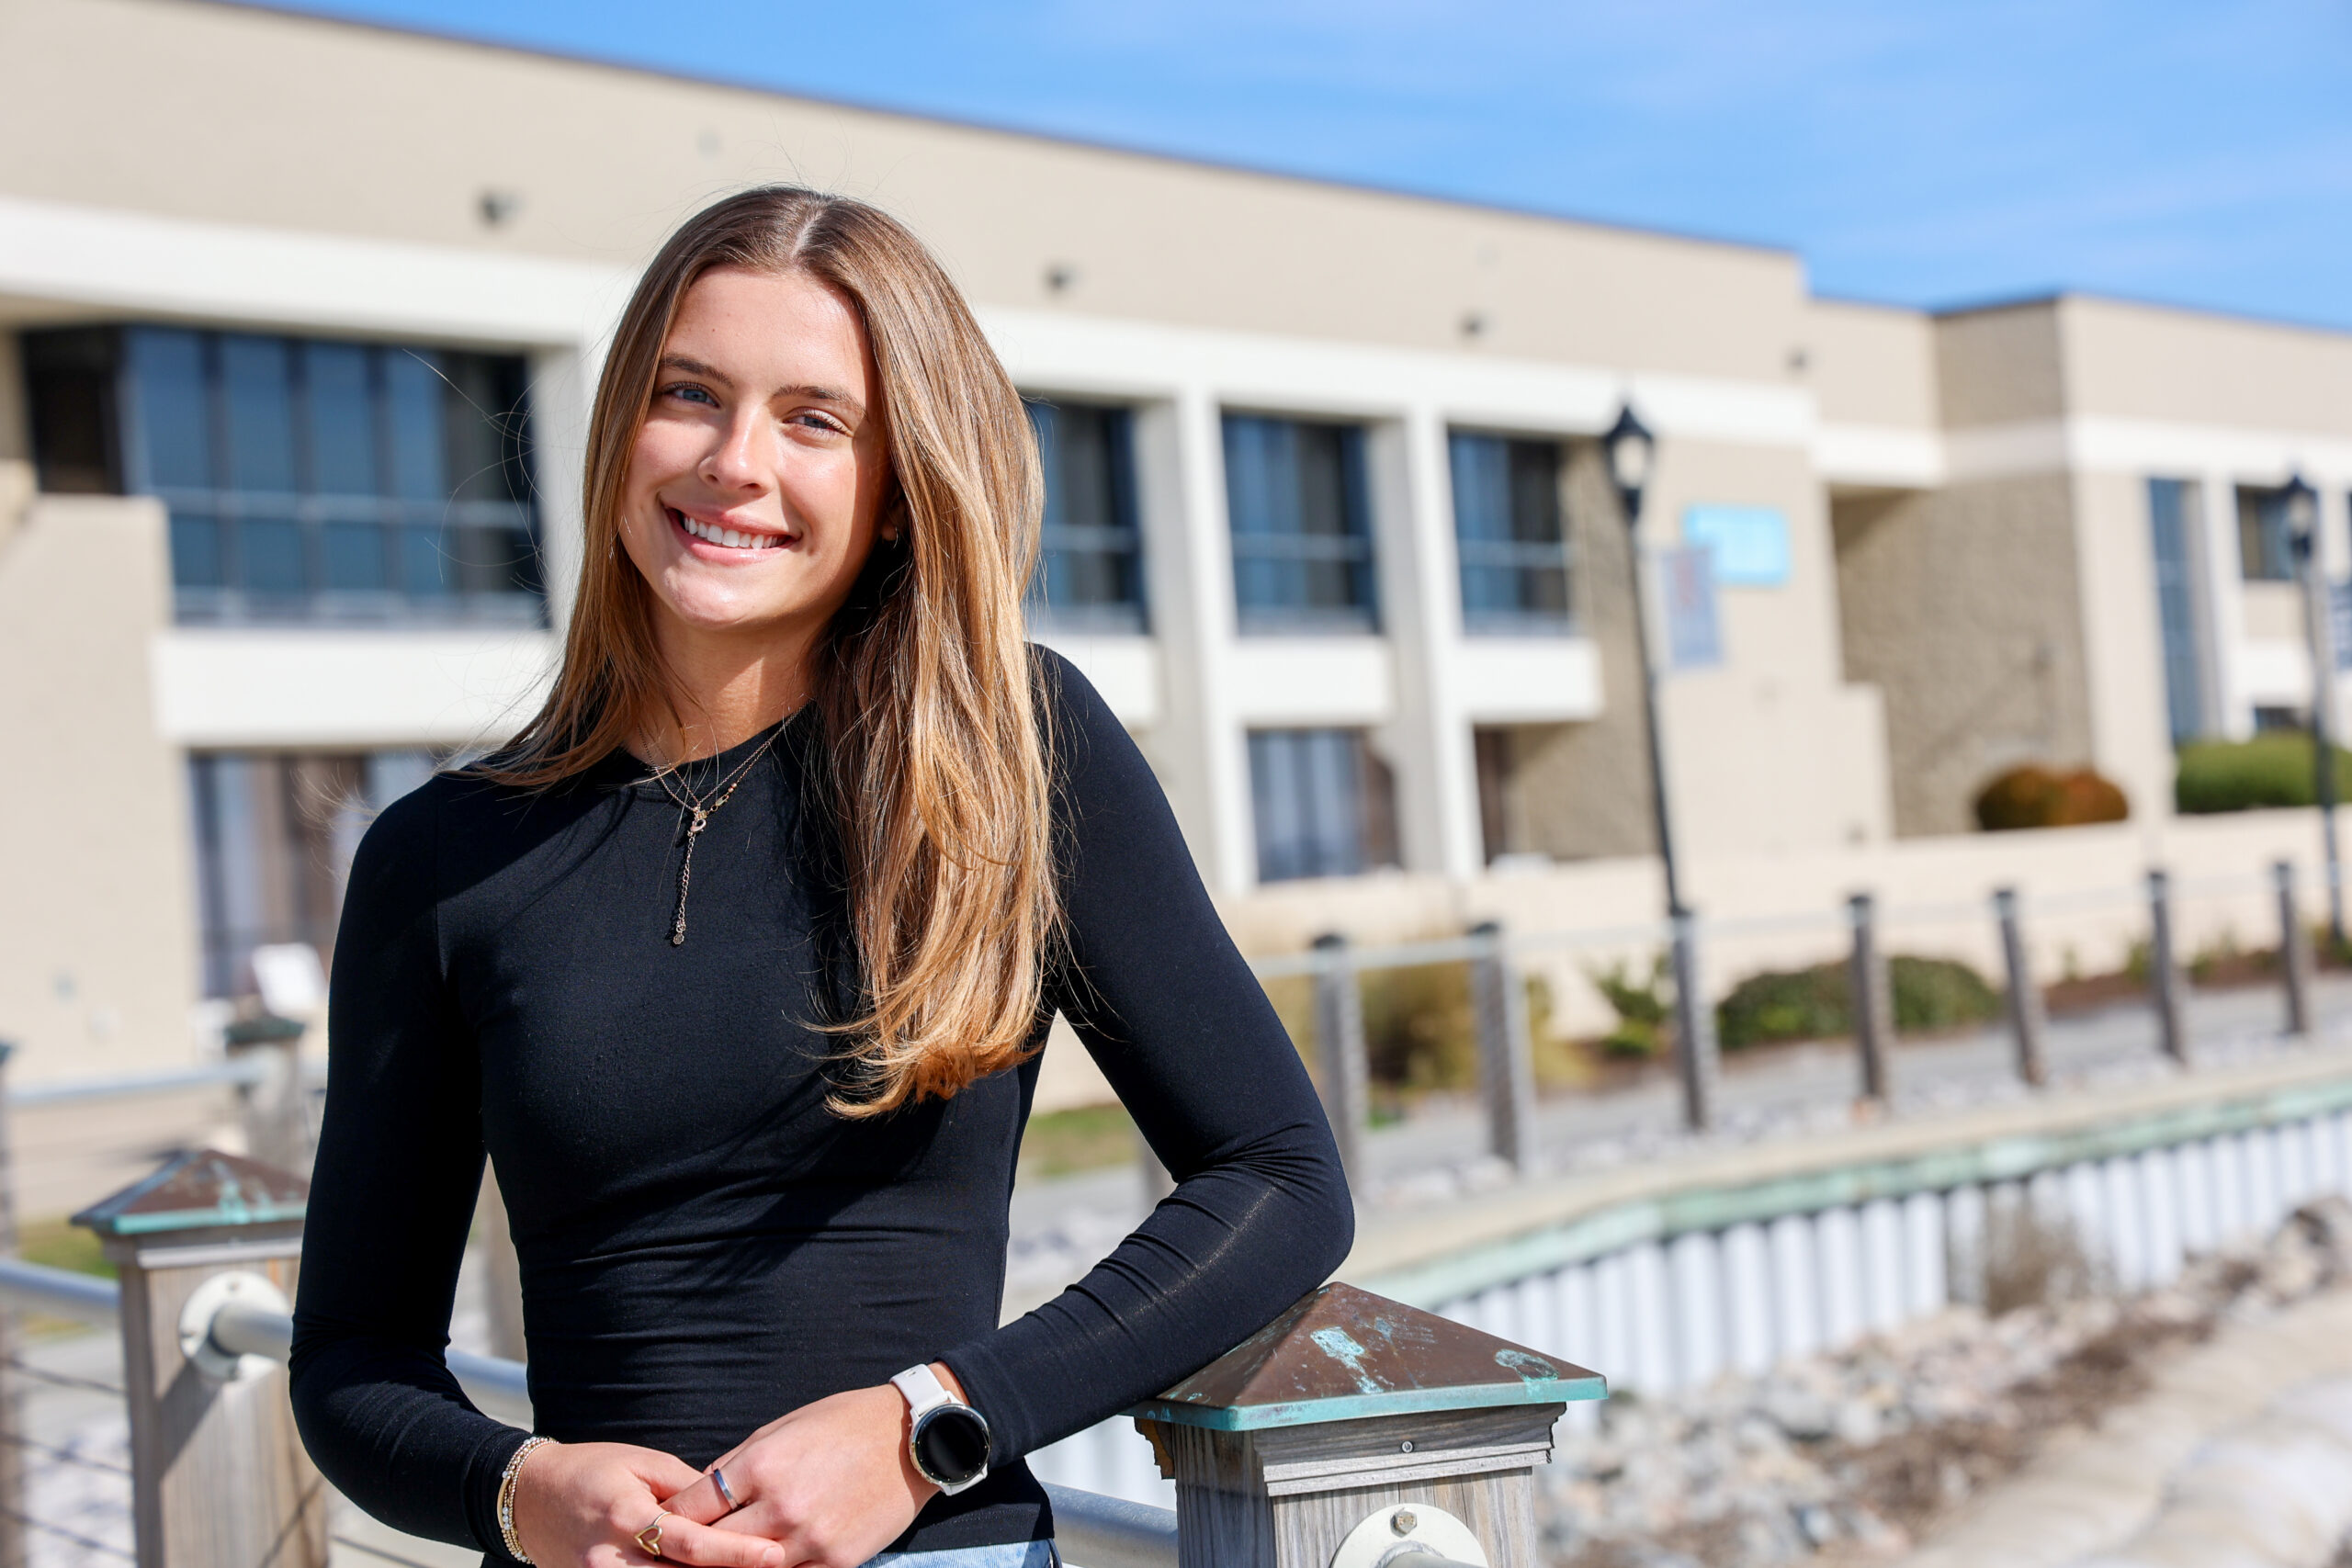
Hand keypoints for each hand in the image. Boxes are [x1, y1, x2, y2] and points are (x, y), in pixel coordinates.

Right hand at [510, 1439, 786, 1567]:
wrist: (529, 1499)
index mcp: (628, 1516)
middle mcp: (612, 1559)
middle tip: (778, 1567)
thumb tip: (734, 1505)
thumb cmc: (593, 1470)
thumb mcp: (642, 1464)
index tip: (774, 1554)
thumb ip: (689, 1489)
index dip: (735, 1553)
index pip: (691, 1544)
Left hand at [661, 1367, 957, 1567]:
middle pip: (712, 1548)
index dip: (669, 1521)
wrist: (913, 1438)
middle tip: (676, 1555)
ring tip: (720, 1560)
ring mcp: (810, 1539)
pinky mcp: (837, 1562)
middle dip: (691, 1552)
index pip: (692, 1508)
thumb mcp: (783, 1428)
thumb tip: (697, 1495)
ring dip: (731, 1566)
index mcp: (762, 1465)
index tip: (656, 1530)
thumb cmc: (843, 1424)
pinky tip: (765, 1563)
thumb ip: (738, 1465)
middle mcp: (781, 1506)